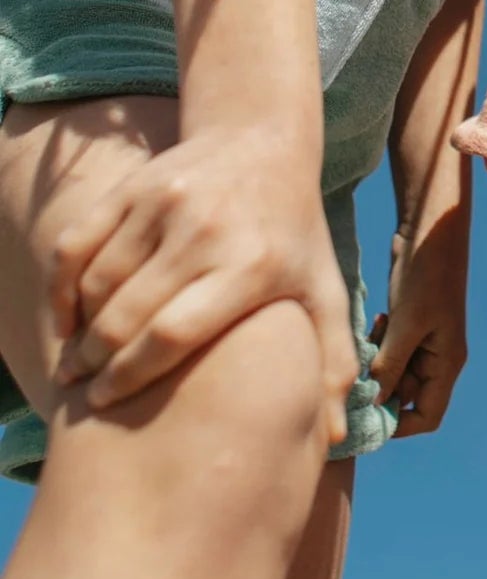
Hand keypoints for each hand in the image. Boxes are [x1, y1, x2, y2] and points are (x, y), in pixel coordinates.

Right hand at [49, 125, 355, 443]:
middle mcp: (207, 230)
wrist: (264, 139)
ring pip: (98, 282)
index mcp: (252, 265)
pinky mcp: (136, 184)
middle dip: (96, 362)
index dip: (131, 376)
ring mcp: (167, 202)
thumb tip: (332, 439)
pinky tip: (66, 317)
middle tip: (85, 390)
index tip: (108, 403)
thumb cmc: (293, 231)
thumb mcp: (322, 287)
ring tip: (76, 361)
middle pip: (127, 314)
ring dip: (78, 328)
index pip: (174, 333)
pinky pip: (78, 243)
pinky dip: (62, 285)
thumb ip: (332, 360)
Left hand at [370, 211, 468, 438]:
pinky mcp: (409, 323)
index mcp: (447, 362)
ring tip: (369, 339)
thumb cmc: (426, 276)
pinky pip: (389, 350)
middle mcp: (437, 356)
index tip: (366, 413)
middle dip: (380, 388)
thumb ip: (390, 367)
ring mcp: (423, 339)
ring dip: (375, 364)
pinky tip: (374, 323)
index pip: (427, 416)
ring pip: (394, 373)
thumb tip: (372, 403)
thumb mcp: (406, 324)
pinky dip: (376, 345)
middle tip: (358, 369)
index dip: (398, 424)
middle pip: (406, 396)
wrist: (429, 229)